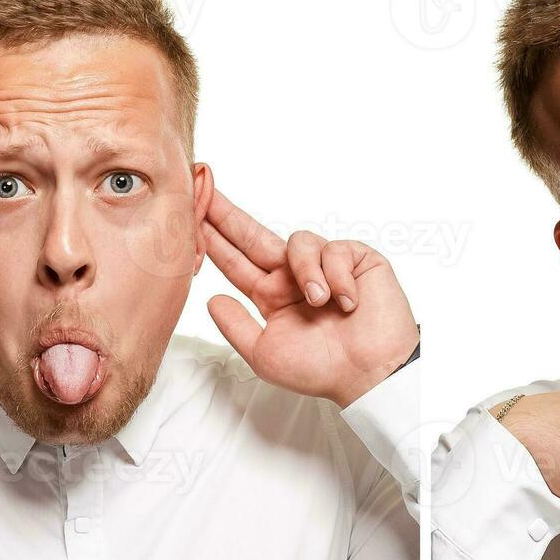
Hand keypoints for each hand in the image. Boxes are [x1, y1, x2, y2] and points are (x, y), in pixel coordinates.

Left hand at [200, 190, 417, 408]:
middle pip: (254, 235)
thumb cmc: (322, 370)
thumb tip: (210, 299)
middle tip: (205, 185)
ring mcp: (325, 265)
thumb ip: (235, 327)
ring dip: (306, 271)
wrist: (370, 374)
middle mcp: (294, 276)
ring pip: (299, 241)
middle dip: (229, 213)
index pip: (236, 262)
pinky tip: (348, 302)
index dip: (213, 240)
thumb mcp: (265, 355)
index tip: (189, 217)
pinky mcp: (356, 259)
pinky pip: (335, 250)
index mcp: (272, 296)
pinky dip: (338, 277)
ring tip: (318, 302)